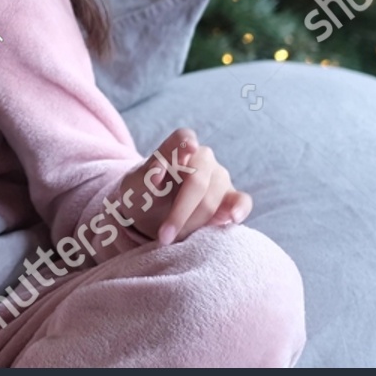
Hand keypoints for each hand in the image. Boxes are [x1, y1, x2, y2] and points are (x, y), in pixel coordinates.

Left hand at [115, 127, 251, 245]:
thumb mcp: (134, 187)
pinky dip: (239, 208)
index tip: (189, 148)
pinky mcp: (231, 196)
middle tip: (164, 236)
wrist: (153, 214)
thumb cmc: (143, 195)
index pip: (182, 138)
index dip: (186, 143)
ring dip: (194, 222)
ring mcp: (219, 176)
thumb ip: (144, 176)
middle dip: (180, 212)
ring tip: (175, 237)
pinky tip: (233, 218)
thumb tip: (157, 171)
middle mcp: (201, 158)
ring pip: (213, 199)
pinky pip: (241, 200)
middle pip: (197, 181)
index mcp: (175, 148)